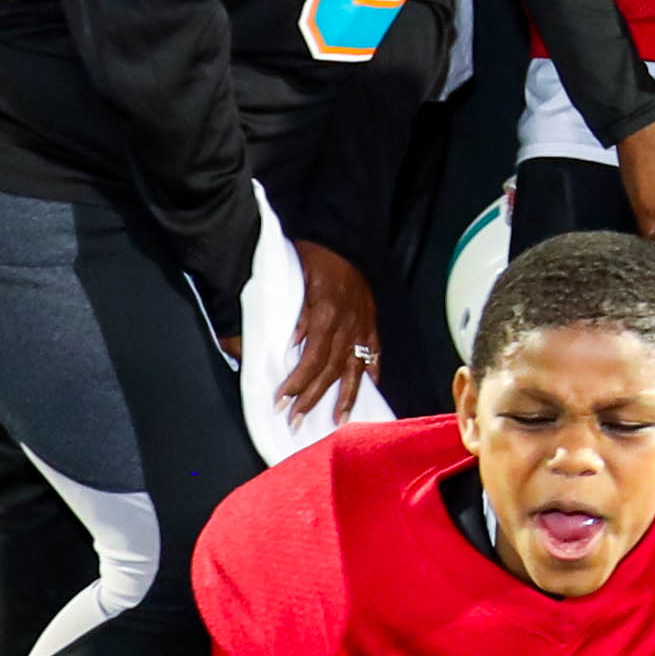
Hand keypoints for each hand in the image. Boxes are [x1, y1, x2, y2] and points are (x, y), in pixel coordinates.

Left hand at [277, 242, 380, 422]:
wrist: (340, 235)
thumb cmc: (313, 256)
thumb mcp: (295, 282)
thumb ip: (296, 316)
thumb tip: (290, 347)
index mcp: (327, 315)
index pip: (312, 359)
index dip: (297, 383)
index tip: (280, 401)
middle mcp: (348, 324)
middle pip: (331, 370)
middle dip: (312, 398)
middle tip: (296, 420)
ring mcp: (362, 324)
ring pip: (354, 367)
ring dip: (345, 396)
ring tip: (337, 419)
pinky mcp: (370, 319)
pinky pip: (373, 349)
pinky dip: (372, 369)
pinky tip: (370, 386)